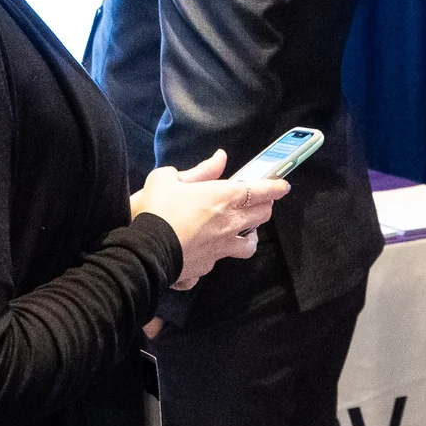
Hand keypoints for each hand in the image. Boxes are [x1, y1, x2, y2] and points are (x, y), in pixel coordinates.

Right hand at [133, 151, 286, 289]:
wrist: (142, 250)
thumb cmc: (155, 210)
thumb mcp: (168, 177)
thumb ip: (200, 169)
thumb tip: (219, 158)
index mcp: (223, 197)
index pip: (261, 191)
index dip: (276, 187)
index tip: (283, 186)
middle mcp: (229, 224)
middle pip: (262, 216)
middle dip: (265, 207)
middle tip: (259, 202)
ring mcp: (221, 248)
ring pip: (249, 244)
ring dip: (250, 236)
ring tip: (245, 232)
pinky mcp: (207, 267)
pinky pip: (218, 263)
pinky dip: (214, 258)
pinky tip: (206, 254)